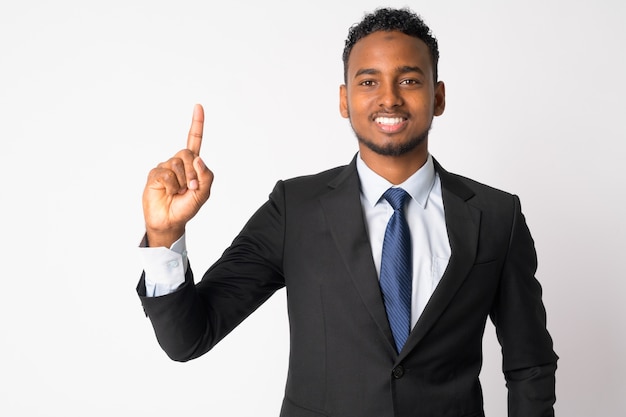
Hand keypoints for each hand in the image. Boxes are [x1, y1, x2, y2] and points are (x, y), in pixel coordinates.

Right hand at [142, 104, 213, 246]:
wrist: (170, 221)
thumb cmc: (186, 207)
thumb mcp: (204, 194)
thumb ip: (207, 176)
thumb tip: (199, 159)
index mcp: (192, 164)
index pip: (194, 140)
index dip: (197, 124)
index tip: (198, 106)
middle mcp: (178, 162)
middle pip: (187, 153)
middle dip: (192, 172)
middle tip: (192, 187)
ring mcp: (165, 167)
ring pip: (176, 164)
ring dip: (182, 181)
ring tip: (178, 192)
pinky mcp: (154, 174)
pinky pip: (165, 174)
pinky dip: (171, 185)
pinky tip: (168, 192)